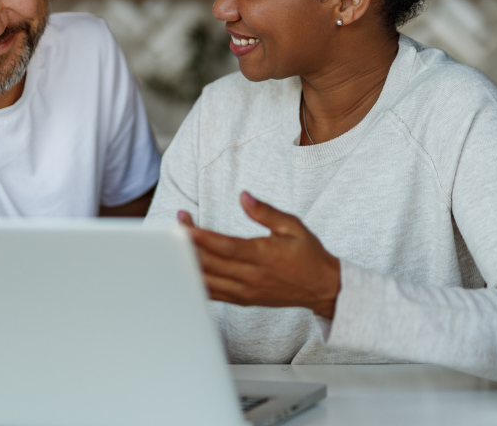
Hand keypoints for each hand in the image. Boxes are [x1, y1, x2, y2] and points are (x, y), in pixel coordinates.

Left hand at [178, 192, 340, 319]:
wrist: (322, 288)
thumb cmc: (308, 254)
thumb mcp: (292, 226)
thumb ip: (265, 212)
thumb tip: (244, 196)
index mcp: (262, 256)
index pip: (225, 247)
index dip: (201, 237)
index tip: (183, 225)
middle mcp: (250, 277)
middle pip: (210, 263)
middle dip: (188, 245)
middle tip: (174, 226)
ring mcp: (244, 292)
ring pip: (206, 280)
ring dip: (187, 263)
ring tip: (175, 245)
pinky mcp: (242, 300)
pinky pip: (212, 293)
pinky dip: (196, 281)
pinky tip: (184, 267)